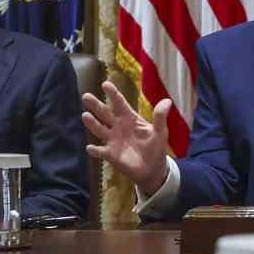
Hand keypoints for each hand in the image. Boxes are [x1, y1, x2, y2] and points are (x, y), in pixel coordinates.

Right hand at [82, 81, 171, 196]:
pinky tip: (90, 147)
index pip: (120, 104)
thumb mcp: (160, 132)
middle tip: (86, 96)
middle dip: (96, 105)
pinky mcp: (110, 155)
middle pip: (105, 114)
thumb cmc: (155, 147)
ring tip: (85, 116)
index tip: (105, 84)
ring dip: (92, 124)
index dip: (113, 94)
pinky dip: (95, 150)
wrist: (153, 169)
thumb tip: (168, 101)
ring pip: (100, 130)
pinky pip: (101, 151)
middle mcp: (118, 127)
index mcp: (129, 118)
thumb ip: (160, 117)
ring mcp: (112, 140)